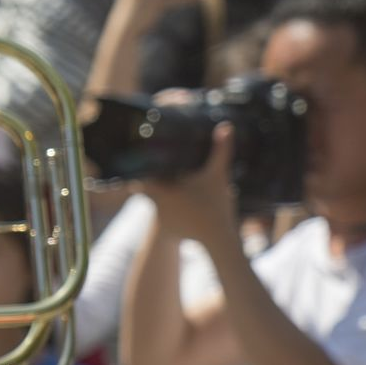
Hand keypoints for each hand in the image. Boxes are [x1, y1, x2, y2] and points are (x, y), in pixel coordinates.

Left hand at [139, 121, 239, 249]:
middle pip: (143, 184)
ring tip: (161, 172)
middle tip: (155, 156)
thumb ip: (221, 150)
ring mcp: (161, 218)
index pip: (138, 173)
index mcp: (161, 190)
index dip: (139, 160)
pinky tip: (171, 195)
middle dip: (150, 171)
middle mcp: (156, 204)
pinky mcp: (168, 227)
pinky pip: (162, 211)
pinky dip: (165, 203)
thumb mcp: (218, 176)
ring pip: (152, 199)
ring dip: (156, 188)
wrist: (218, 239)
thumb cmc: (215, 206)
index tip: (144, 149)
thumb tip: (227, 125)